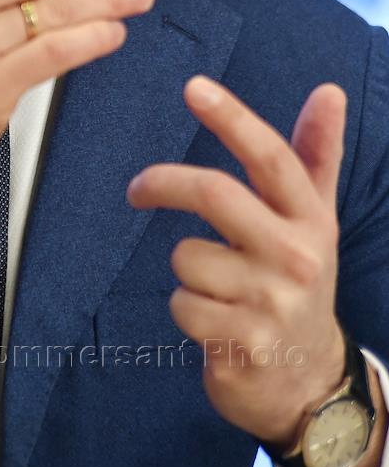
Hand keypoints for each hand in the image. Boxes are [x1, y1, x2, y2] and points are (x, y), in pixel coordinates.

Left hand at [126, 75, 347, 448]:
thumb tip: (329, 89)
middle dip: (164, 183)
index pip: (272, 158)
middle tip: (137, 189)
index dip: (232, 119)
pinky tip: (214, 321)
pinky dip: (185, 308)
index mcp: (310, 218)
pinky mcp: (243, 343)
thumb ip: (316, 154)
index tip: (193, 86)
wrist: (308, 380)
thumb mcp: (313, 218)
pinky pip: (181, 303)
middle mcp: (296, 256)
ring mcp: (271, 303)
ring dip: (184, 267)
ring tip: (214, 286)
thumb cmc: (297, 278)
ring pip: (185, 256)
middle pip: (215, 194)